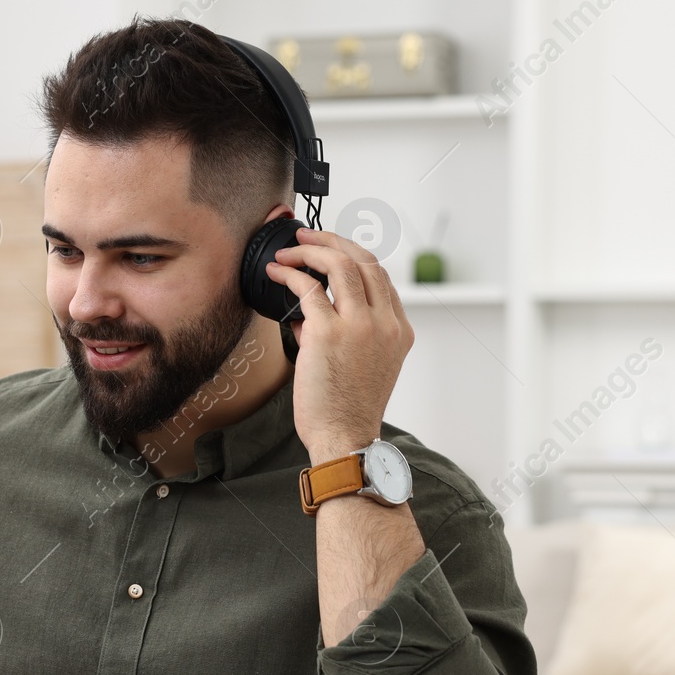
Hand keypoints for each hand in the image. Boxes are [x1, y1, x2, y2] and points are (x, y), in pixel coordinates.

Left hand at [264, 227, 413, 461]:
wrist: (345, 438)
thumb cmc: (349, 409)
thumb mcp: (365, 366)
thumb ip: (346, 334)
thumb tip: (308, 313)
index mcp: (398, 331)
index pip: (381, 277)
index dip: (354, 256)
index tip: (332, 251)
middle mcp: (384, 323)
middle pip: (364, 260)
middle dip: (333, 241)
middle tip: (307, 236)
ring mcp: (359, 326)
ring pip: (340, 265)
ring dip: (311, 250)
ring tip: (289, 250)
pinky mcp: (328, 333)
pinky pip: (307, 288)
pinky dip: (290, 274)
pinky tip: (276, 274)